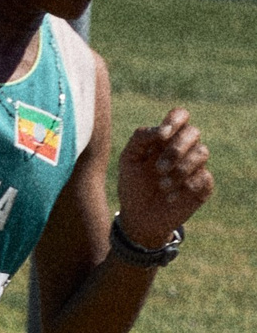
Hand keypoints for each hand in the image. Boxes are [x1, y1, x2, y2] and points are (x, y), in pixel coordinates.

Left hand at [114, 107, 212, 245]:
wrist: (139, 217)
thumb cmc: (132, 184)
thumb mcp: (129, 160)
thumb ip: (140, 139)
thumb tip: (161, 131)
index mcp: (166, 138)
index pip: (180, 115)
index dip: (175, 120)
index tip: (161, 136)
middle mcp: (184, 148)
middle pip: (193, 132)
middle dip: (176, 149)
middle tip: (158, 169)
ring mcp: (196, 166)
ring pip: (202, 152)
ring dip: (179, 170)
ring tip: (161, 186)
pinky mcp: (204, 184)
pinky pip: (205, 176)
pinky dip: (186, 186)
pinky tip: (170, 197)